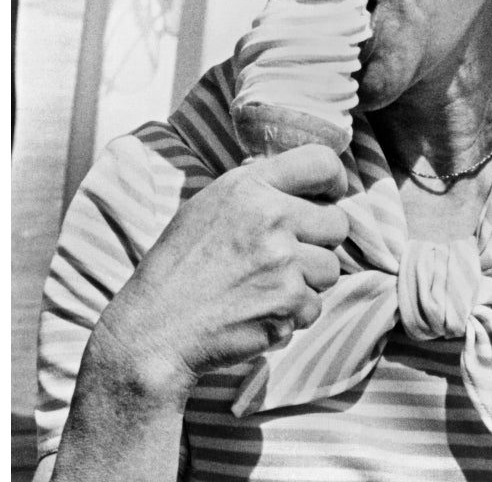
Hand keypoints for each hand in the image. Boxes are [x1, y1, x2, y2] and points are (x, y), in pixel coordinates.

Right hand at [89, 143, 348, 403]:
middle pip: (337, 223)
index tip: (330, 195)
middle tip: (288, 255)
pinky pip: (315, 306)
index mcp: (249, 186)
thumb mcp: (207, 204)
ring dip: (308, 282)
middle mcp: (270, 218)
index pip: (321, 162)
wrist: (154, 328)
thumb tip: (296, 177)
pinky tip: (259, 311)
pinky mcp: (287, 304)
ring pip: (330, 269)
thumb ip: (254, 187)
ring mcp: (282, 263)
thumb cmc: (179, 264)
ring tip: (267, 286)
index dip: (334, 179)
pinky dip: (294, 315)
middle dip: (320, 241)